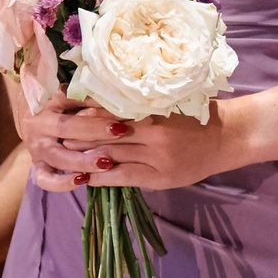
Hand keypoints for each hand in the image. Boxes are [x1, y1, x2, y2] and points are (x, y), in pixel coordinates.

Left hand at [17, 91, 240, 192]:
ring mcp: (154, 156)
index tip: (58, 108)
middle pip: (101, 132)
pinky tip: (82, 176)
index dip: (80, 110)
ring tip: (59, 154)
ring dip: (81, 155)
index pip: (105, 108)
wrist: (228, 136)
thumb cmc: (195, 113)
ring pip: (107, 154)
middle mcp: (150, 131)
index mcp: (150, 107)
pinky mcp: (158, 177)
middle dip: (73, 133)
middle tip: (49, 132)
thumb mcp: (165, 100)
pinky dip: (99, 176)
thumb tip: (95, 103)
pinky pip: (121, 177)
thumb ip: (135, 103)